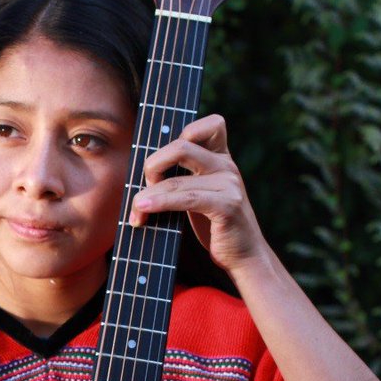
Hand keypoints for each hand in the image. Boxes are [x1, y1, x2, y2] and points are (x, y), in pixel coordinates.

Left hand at [129, 114, 267, 276]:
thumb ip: (182, 175)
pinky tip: (144, 211)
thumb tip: (141, 171)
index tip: (165, 160)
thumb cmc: (214, 225)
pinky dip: (160, 203)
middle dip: (153, 165)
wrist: (244, 255)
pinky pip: (186, 199)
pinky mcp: (227, 206)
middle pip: (181, 146)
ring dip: (147, 194)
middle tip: (146, 188)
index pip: (211, 124)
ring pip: (176, 179)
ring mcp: (229, 185)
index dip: (184, 131)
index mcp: (221, 158)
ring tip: (136, 209)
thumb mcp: (199, 193)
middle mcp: (227, 166)